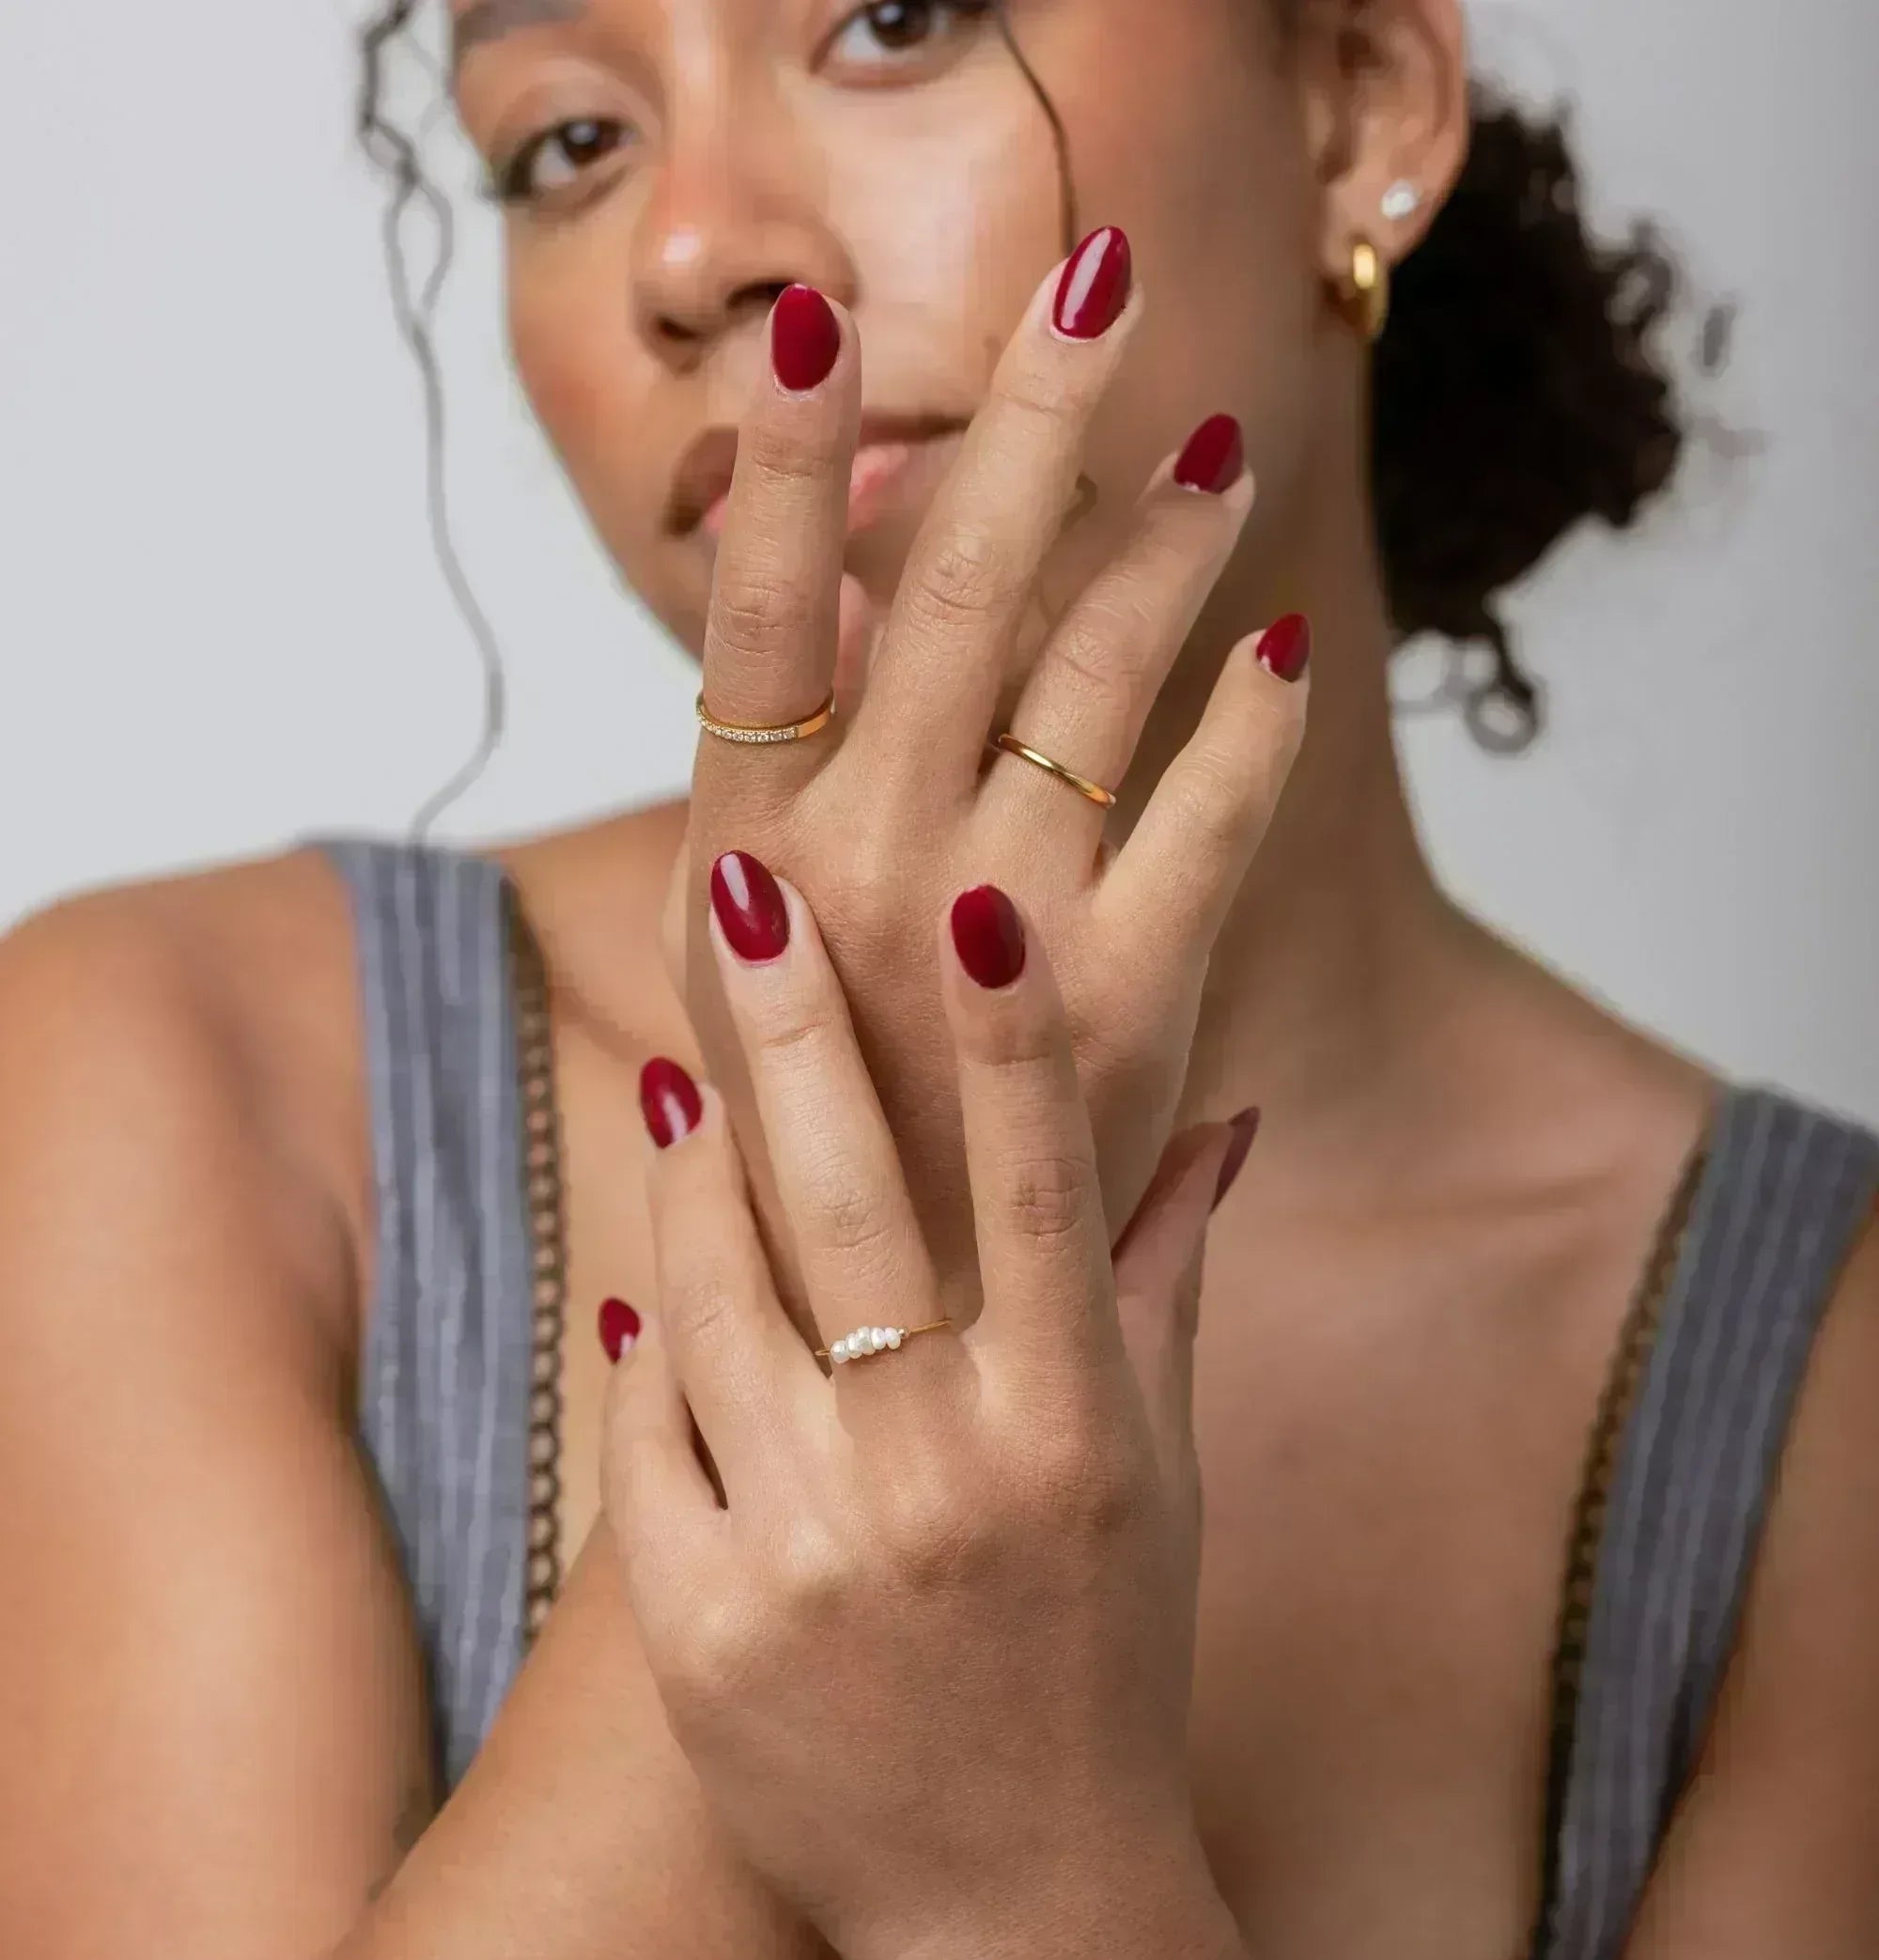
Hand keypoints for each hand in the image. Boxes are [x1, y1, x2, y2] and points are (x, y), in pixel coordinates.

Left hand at [614, 864, 1248, 1959]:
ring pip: (716, 1295)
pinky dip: (651, 1334)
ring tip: (693, 1072)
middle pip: (846, 1206)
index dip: (1013, 1040)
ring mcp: (806, 1551)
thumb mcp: (1161, 1479)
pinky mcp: (699, 1623)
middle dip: (793, 1031)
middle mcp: (941, 1476)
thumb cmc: (1108, 1667)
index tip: (985, 902)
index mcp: (1074, 1429)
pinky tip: (651, 1261)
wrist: (1023, 1908)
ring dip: (697, 1166)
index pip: (1041, 1191)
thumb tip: (1221, 1112)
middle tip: (748, 890)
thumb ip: (1167, 1284)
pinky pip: (649, 1428)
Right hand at [666, 235, 1305, 1327]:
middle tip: (1096, 276)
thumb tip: (837, 612)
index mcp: (736, 873)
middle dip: (1027, 417)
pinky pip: (1208, 822)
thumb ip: (789, 808)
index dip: (776, 459)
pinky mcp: (1124, 1014)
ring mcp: (985, 944)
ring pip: (1088, 677)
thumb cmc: (807, 1174)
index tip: (814, 318)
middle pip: (943, 589)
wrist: (886, 1387)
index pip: (747, 620)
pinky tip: (1276, 667)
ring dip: (1163, 546)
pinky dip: (1249, 735)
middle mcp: (846, 885)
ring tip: (1217, 454)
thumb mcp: (745, 984)